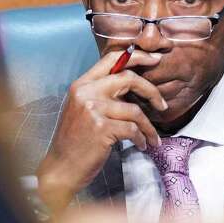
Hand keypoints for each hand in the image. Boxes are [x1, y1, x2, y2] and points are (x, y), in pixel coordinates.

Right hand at [37, 49, 166, 211]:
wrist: (61, 167)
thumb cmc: (75, 141)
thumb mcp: (82, 109)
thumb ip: (101, 93)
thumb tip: (132, 84)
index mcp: (81, 84)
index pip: (112, 59)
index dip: (136, 56)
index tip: (154, 59)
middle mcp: (86, 93)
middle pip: (129, 78)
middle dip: (151, 91)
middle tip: (162, 105)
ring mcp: (93, 110)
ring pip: (135, 110)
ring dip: (148, 126)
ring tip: (151, 137)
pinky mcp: (102, 128)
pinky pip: (133, 129)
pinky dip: (141, 138)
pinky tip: (141, 145)